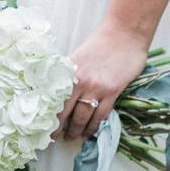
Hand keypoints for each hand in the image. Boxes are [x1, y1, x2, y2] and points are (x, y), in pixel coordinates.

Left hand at [58, 20, 148, 140]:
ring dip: (77, 130)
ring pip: (83, 116)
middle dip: (60, 128)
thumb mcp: (78, 56)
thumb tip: (60, 92)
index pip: (53, 100)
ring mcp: (96, 87)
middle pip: (66, 112)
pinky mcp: (113, 91)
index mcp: (67, 71)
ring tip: (73, 137)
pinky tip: (90, 131)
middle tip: (56, 138)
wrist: (125, 32)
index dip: (49, 116)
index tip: (44, 126)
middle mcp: (79, 81)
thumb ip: (69, 73)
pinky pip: (101, 114)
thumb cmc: (101, 41)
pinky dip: (94, 125)